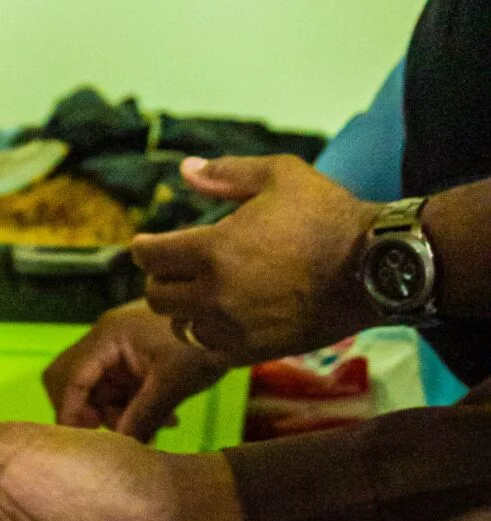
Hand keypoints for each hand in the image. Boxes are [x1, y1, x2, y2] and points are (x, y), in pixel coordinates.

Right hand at [45, 302, 229, 438]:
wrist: (235, 325)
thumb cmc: (204, 345)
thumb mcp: (175, 382)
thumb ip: (144, 415)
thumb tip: (120, 447)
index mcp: (108, 337)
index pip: (71, 377)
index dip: (70, 413)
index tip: (82, 443)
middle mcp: (104, 339)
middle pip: (71, 380)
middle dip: (87, 412)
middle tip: (113, 432)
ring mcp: (117, 348)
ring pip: (94, 388)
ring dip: (114, 413)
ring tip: (151, 428)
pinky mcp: (132, 357)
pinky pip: (116, 387)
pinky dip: (129, 407)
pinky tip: (162, 419)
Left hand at [129, 155, 376, 362]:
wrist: (374, 267)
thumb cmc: (328, 215)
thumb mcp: (280, 175)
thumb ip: (227, 172)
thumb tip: (185, 169)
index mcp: (212, 249)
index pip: (148, 257)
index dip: (145, 248)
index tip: (148, 244)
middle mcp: (213, 293)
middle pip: (156, 295)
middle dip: (160, 278)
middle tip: (174, 268)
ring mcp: (231, 327)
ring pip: (179, 326)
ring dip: (182, 309)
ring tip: (199, 294)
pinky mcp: (252, 351)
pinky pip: (209, 348)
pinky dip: (208, 334)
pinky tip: (223, 317)